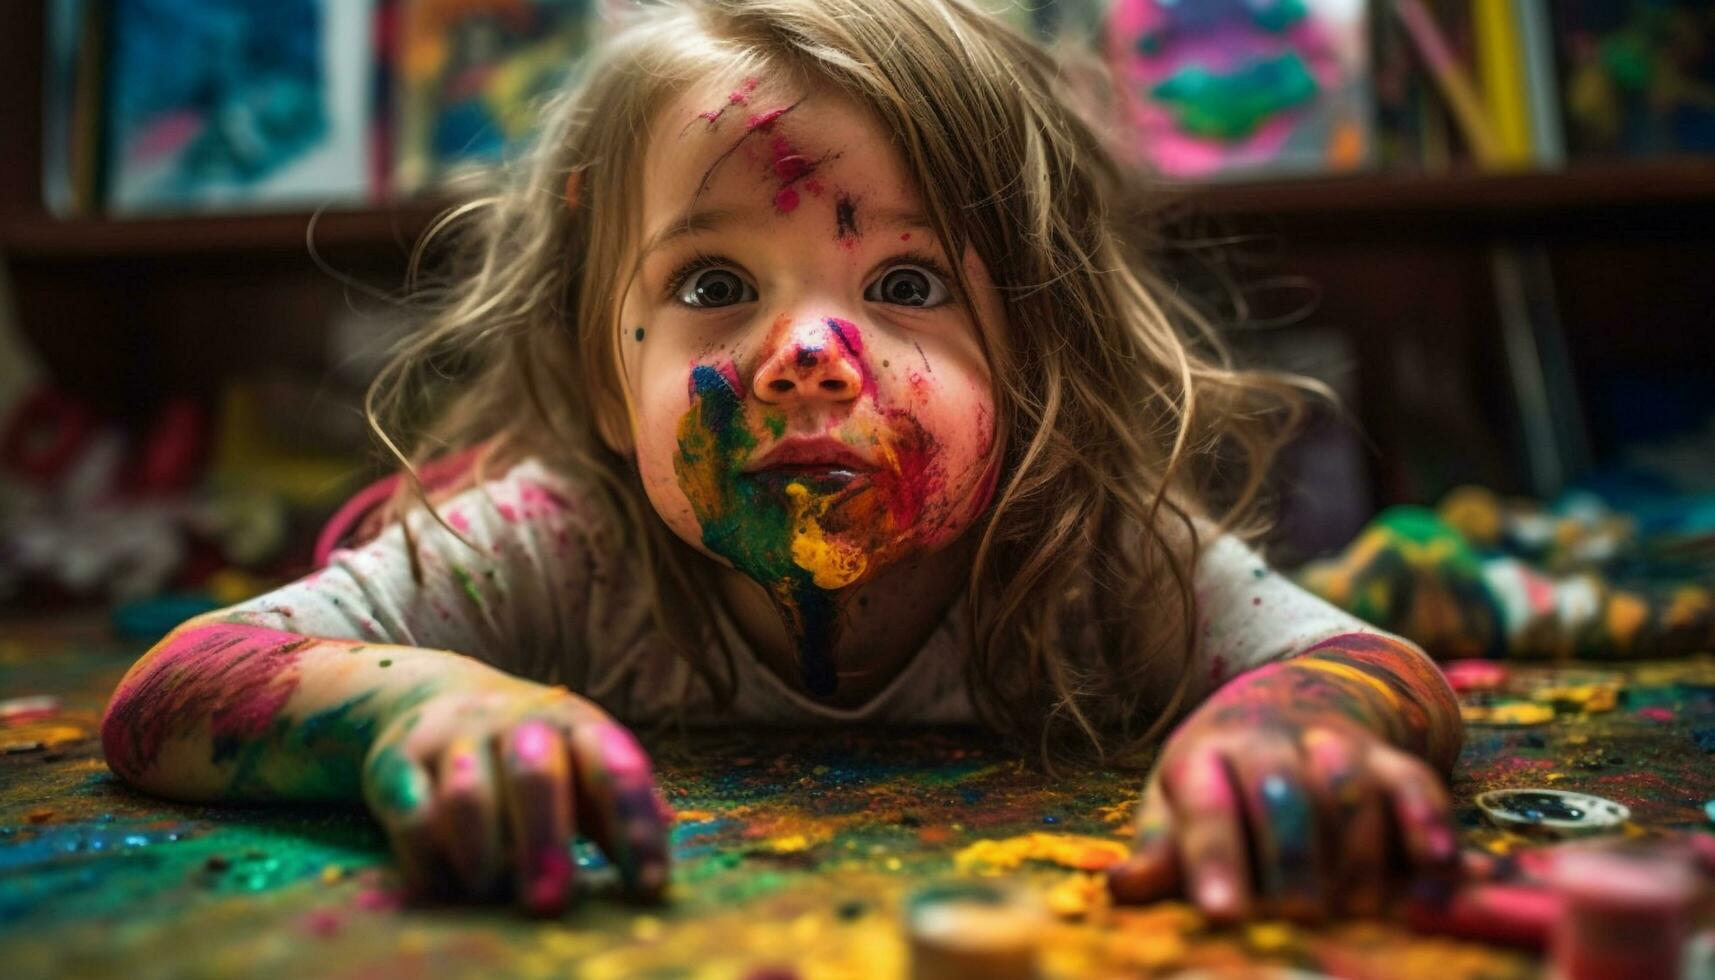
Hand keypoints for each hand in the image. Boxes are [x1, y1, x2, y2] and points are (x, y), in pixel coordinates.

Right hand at [361, 683, 669, 913]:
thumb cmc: (527, 750)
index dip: (635, 826)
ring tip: (489, 892)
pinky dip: (429, 858)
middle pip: (537, 778)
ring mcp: (457, 739)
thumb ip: (617, 800)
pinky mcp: (398, 763)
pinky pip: (412, 814)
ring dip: (481, 851)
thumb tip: (665, 840)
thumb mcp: (579, 760)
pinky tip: (445, 886)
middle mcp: (518, 724)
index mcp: (576, 725)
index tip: (649, 885)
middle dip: (545, 843)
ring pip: (468, 794)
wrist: (431, 700)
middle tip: (549, 905)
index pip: (615, 768)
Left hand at [1107, 715, 1456, 921]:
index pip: (1207, 806)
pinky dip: (1428, 822)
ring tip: (1358, 911)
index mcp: (1203, 756)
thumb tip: (1121, 889)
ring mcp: (1333, 743)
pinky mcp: (1389, 757)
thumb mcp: (1178, 806)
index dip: (1213, 859)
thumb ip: (1162, 852)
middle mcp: (1268, 741)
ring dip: (1357, 853)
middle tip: (1297, 918)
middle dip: (1292, 861)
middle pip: (1284, 795)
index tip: (1223, 914)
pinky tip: (1436, 865)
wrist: (1293, 696)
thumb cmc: (1221, 780)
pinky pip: (1414, 782)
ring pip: (1350, 787)